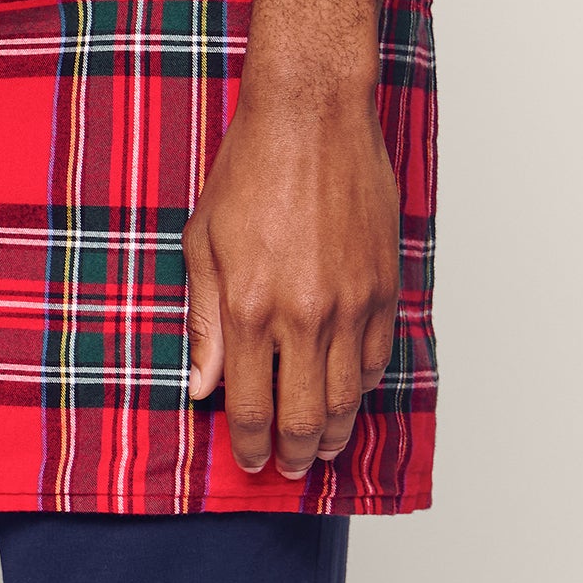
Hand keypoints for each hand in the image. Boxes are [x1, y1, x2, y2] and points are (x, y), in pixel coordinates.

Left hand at [183, 80, 399, 478]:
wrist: (312, 115)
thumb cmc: (251, 167)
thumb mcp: (203, 241)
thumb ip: (203, 320)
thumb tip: (200, 385)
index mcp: (249, 306)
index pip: (250, 405)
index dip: (250, 443)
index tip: (249, 457)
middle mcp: (303, 314)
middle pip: (305, 417)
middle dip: (295, 454)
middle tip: (289, 467)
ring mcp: (350, 303)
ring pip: (349, 397)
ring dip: (334, 431)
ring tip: (321, 445)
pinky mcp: (382, 286)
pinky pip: (377, 357)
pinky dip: (362, 385)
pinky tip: (348, 392)